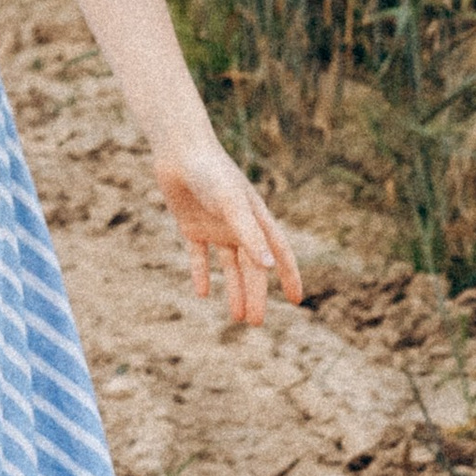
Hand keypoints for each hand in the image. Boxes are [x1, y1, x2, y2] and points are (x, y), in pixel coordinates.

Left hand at [151, 133, 303, 328]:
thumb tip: (269, 268)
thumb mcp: (232, 205)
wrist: (179, 152)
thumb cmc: (210, 174)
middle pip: (252, 266)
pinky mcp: (192, 226)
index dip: (289, 274)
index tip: (297, 300)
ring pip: (230, 265)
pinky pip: (199, 256)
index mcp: (256, 218)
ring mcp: (216, 226)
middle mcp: (239, 225)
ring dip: (234, 289)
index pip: (278, 252)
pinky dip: (201, 273)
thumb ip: (250, 235)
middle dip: (256, 294)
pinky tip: (202, 293)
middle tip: (256, 323)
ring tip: (237, 317)